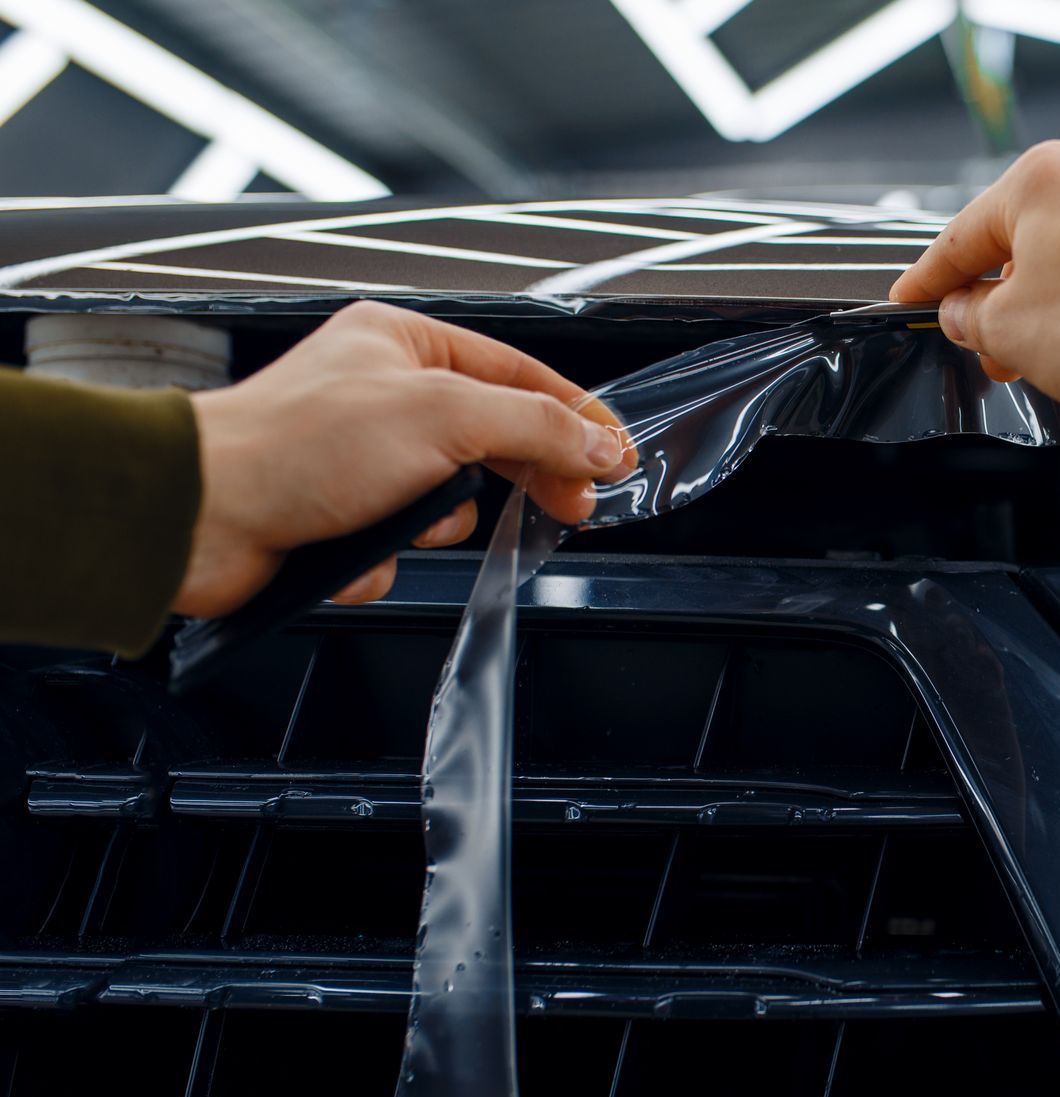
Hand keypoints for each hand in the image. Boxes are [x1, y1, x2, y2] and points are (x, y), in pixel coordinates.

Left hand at [176, 301, 632, 616]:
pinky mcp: (343, 517)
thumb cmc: (293, 444)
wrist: (208, 514)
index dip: (574, 416)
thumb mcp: (445, 416)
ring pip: (449, 502)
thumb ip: (534, 425)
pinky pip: (403, 545)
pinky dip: (387, 555)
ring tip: (405, 517)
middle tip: (569, 505)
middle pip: (494, 439)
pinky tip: (358, 544)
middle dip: (518, 477)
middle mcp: (384, 395)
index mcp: (405, 343)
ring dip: (434, 521)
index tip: (615, 455)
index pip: (519, 374)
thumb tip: (595, 442)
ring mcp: (363, 459)